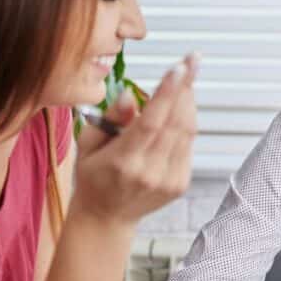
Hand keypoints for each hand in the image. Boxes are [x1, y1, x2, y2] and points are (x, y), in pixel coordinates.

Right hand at [71, 52, 198, 226]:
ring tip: (184, 80)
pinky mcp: (180, 183)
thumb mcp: (88, 144)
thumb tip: (129, 96)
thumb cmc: (93, 176)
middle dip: (186, 88)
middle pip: (176, 123)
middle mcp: (149, 172)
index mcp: (123, 162)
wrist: (106, 218)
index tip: (180, 67)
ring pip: (187, 131)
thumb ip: (110, 118)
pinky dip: (187, 122)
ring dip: (188, 102)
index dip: (167, 92)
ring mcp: (168, 180)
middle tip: (191, 61)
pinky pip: (189, 144)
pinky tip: (179, 109)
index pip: (151, 122)